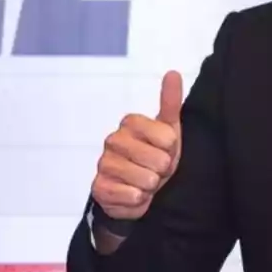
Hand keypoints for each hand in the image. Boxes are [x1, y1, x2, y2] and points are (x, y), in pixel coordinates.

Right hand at [91, 71, 183, 219]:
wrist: (141, 190)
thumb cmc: (157, 156)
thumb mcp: (170, 129)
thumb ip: (170, 101)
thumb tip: (173, 72)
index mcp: (130, 123)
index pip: (167, 137)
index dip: (171, 149)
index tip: (166, 149)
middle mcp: (113, 140)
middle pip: (157, 160)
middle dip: (162, 170)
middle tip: (156, 169)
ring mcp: (103, 163)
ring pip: (144, 179)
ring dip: (151, 186)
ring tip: (145, 181)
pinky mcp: (98, 187)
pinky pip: (130, 196)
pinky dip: (138, 199)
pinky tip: (134, 194)